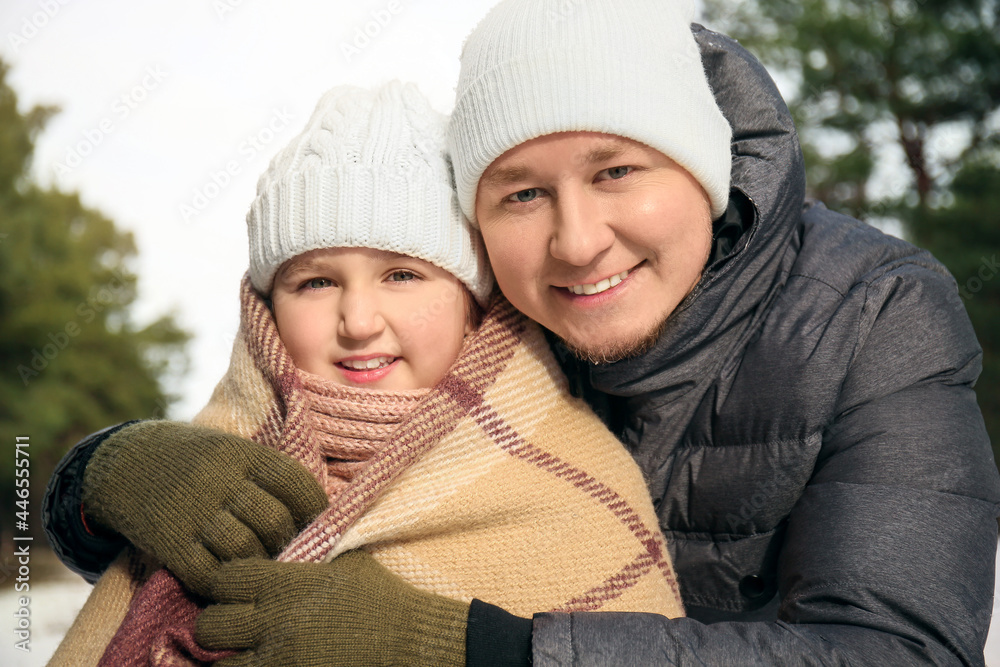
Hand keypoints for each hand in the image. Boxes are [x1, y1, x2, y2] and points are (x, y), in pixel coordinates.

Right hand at [82, 421, 327, 596]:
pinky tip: (231, 576)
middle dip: (289, 541)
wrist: (125, 461)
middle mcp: (220, 480)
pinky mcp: (169, 540)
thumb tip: (315, 510)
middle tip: (290, 549)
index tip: (321, 523)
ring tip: (263, 564)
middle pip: (274, 521)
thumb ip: (266, 473)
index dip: (315, 508)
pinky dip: (224, 580)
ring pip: (245, 549)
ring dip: (259, 563)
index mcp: (242, 454)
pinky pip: (207, 572)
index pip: (295, 483)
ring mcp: (193, 511)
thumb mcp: (231, 448)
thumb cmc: (193, 459)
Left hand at [196, 551, 468, 666]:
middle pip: (210, 625)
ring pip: (219, 664)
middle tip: (231, 625)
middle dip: (217, 624)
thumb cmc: (378, 594)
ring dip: (226, 659)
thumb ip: (311, 544)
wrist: (406, 638)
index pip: (224, 578)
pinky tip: (255, 664)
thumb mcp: (344, 557)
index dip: (225, 584)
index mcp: (285, 582)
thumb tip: (293, 518)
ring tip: (238, 653)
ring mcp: (279, 656)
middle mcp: (273, 620)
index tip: (235, 589)